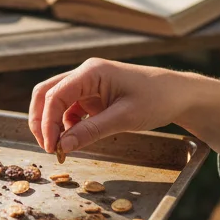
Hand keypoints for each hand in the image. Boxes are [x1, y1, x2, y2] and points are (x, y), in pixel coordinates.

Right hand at [28, 58, 185, 155]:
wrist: (179, 95)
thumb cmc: (157, 100)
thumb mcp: (124, 118)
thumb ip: (91, 131)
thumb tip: (62, 146)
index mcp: (91, 72)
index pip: (55, 95)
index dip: (46, 122)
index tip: (51, 147)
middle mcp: (85, 74)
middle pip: (46, 93)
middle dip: (40, 120)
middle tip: (46, 147)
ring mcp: (88, 84)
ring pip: (55, 101)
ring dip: (51, 123)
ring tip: (59, 148)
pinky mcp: (93, 95)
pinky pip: (69, 108)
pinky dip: (65, 125)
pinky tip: (73, 139)